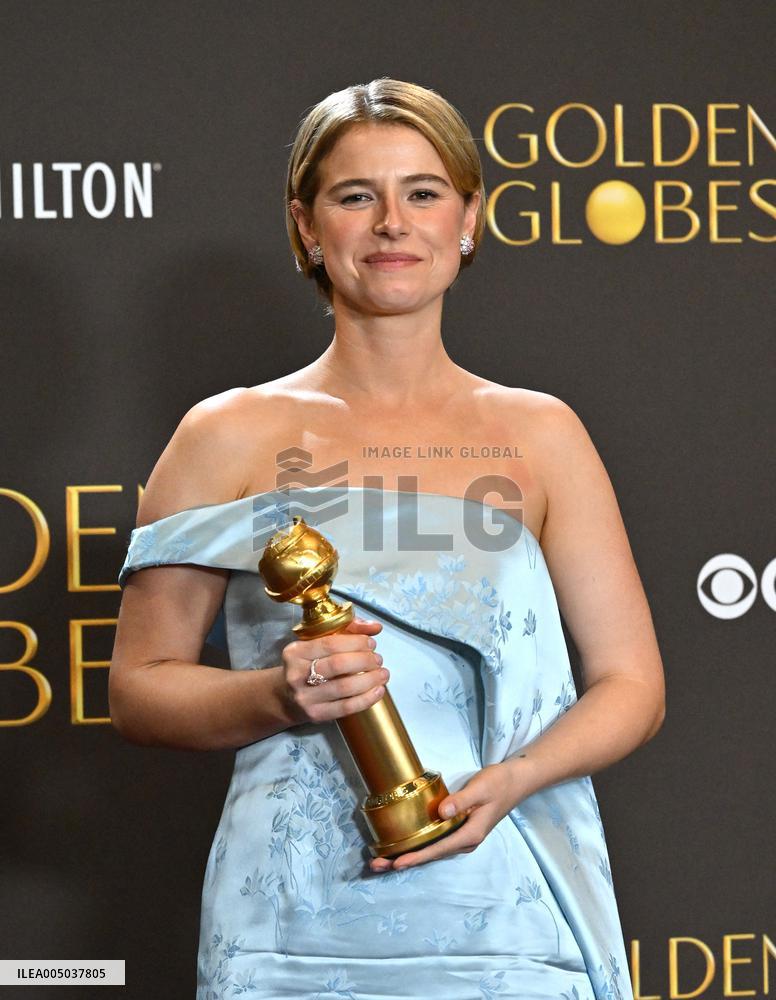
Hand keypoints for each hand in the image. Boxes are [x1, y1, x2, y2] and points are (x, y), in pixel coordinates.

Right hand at [279, 617, 387, 724]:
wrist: (286, 698)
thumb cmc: (308, 665)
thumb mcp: (319, 643)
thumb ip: (348, 630)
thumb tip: (376, 627)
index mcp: (295, 652)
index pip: (330, 643)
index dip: (356, 642)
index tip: (371, 643)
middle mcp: (296, 674)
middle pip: (338, 665)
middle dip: (365, 660)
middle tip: (378, 659)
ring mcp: (305, 697)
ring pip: (344, 687)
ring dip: (370, 679)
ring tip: (383, 674)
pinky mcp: (316, 715)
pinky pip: (346, 708)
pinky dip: (367, 699)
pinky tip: (378, 690)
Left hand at [368, 760, 524, 872]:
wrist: (516, 781)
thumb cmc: (499, 783)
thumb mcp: (481, 788)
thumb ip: (461, 800)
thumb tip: (441, 812)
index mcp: (470, 834)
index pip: (438, 849)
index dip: (417, 857)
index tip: (397, 863)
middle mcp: (464, 841)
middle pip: (431, 855)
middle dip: (404, 861)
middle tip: (376, 865)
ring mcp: (461, 837)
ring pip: (431, 851)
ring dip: (408, 855)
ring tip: (382, 860)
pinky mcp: (458, 829)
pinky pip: (435, 842)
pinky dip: (417, 846)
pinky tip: (403, 846)